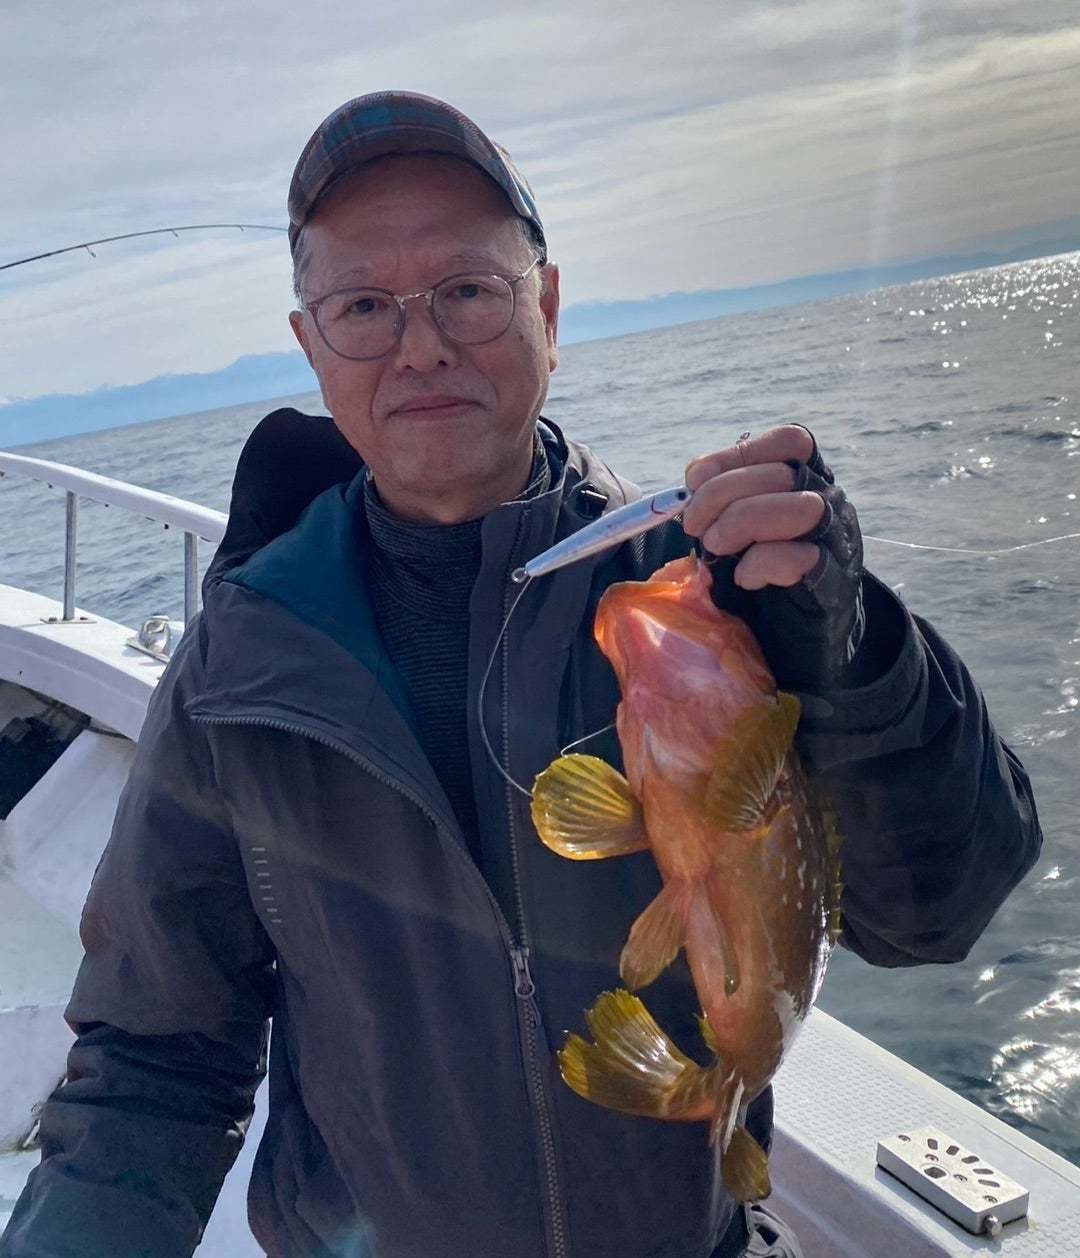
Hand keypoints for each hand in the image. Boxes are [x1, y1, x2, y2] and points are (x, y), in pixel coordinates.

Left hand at [682, 425, 866, 689]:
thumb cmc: (761, 575)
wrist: (799, 642)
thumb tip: (686, 490)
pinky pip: (802, 558)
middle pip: (784, 472)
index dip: (737, 454)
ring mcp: (837, 542)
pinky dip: (761, 564)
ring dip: (744, 523)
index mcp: (807, 481)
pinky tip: (744, 579)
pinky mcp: (833, 583)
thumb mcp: (734, 528)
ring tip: (716, 549)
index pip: (789, 441)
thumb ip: (719, 502)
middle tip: (694, 528)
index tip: (695, 480)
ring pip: (804, 507)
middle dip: (721, 495)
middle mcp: (831, 503)